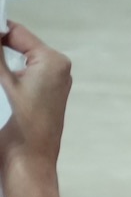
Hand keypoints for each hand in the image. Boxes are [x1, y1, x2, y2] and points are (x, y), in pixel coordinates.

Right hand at [0, 23, 72, 173]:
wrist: (29, 162)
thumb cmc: (21, 126)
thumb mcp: (4, 85)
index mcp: (53, 61)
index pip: (18, 33)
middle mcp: (58, 68)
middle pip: (19, 45)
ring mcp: (53, 82)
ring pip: (18, 60)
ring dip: (1, 60)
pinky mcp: (43, 95)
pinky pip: (21, 75)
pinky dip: (5, 74)